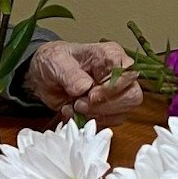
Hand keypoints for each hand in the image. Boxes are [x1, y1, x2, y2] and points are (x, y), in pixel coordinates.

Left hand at [25, 41, 141, 124]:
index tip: (90, 95)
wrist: (45, 76)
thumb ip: (70, 74)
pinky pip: (108, 122)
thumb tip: (84, 87)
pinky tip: (74, 112)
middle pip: (132, 97)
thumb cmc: (55, 61)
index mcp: (112, 56)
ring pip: (121, 113)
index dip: (112, 89)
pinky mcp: (107, 110)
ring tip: (73, 106)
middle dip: (105, 106)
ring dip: (94, 115)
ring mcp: (115, 94)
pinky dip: (89, 121)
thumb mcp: (56, 62)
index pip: (128, 74)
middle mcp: (119, 75)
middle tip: (79, 104)